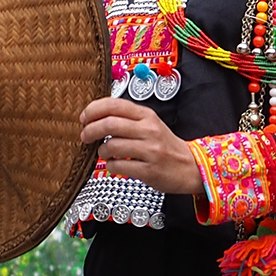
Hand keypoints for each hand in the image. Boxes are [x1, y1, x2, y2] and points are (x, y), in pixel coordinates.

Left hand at [79, 97, 204, 194]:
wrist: (191, 166)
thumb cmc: (165, 145)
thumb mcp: (150, 124)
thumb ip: (127, 118)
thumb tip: (95, 117)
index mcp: (147, 116)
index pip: (114, 105)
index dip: (93, 110)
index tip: (84, 118)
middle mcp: (149, 131)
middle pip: (108, 124)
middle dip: (90, 131)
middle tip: (86, 136)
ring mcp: (150, 151)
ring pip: (110, 146)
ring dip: (101, 151)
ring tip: (105, 153)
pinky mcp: (148, 170)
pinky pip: (117, 166)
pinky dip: (111, 166)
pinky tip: (116, 164)